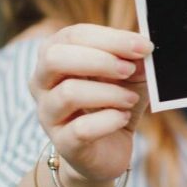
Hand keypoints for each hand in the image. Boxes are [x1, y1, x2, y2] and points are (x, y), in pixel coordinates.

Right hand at [29, 24, 153, 186]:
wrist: (108, 151)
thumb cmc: (114, 103)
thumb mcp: (129, 76)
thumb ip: (135, 60)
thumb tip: (144, 48)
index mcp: (55, 56)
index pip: (73, 35)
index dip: (110, 38)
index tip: (143, 46)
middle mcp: (42, 83)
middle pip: (55, 58)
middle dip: (99, 60)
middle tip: (129, 69)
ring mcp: (48, 114)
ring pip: (68, 93)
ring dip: (108, 93)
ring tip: (130, 99)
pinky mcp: (63, 143)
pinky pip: (81, 129)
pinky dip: (109, 120)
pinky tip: (122, 118)